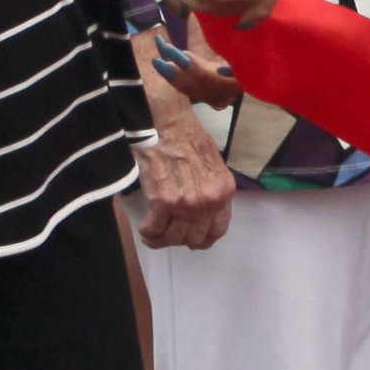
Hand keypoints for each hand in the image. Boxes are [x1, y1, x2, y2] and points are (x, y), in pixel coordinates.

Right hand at [135, 112, 235, 250]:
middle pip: (193, 238)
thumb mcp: (214, 169)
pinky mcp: (163, 202)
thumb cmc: (190, 143)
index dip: (203, 240)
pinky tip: (145, 229)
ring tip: (153, 234)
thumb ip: (212, 193)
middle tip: (168, 233)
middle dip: (179, 240)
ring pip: (172, 237)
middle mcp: (208, 202)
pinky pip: (154, 229)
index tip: (192, 240)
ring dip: (161, 239)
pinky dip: (148, 233)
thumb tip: (202, 215)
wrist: (170, 129)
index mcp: (223, 193)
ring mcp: (186, 204)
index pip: (217, 231)